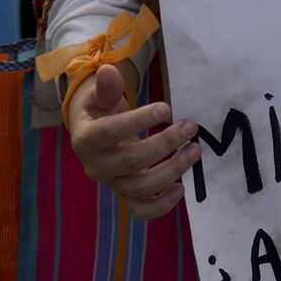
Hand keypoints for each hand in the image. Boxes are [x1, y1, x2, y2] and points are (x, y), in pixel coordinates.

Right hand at [66, 63, 200, 220]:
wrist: (92, 133)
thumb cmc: (99, 109)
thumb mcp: (99, 95)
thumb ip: (106, 86)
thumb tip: (108, 71)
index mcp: (85, 139)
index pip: (110, 132)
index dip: (138, 121)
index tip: (167, 107)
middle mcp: (96, 166)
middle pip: (130, 161)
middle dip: (164, 145)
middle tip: (191, 127)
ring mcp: (111, 183)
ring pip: (140, 188)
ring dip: (172, 171)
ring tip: (195, 150)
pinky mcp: (124, 194)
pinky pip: (141, 209)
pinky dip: (161, 206)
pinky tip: (181, 188)